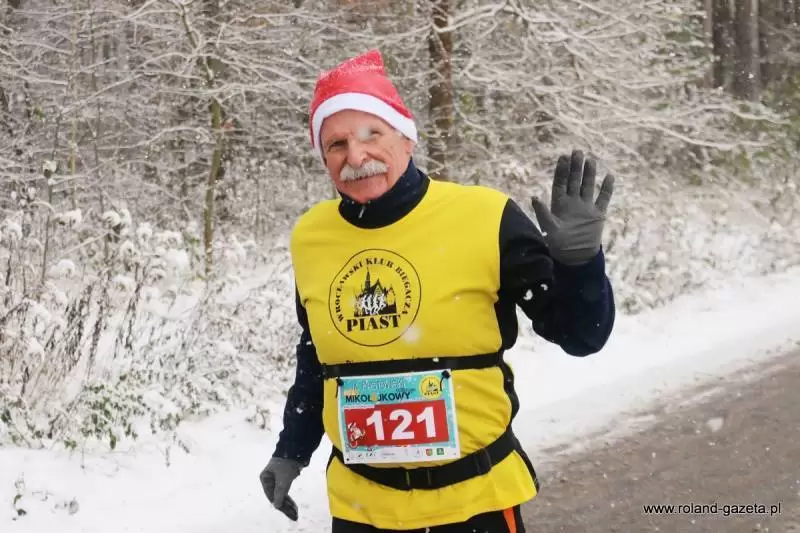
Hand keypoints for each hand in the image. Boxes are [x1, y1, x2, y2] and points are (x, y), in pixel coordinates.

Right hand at [259, 457, 301, 520]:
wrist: (296, 449)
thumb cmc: (286, 463)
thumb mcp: (283, 479)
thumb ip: (279, 492)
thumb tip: (276, 505)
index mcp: (265, 478)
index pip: (271, 495)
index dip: (279, 504)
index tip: (289, 511)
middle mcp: (269, 480)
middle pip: (276, 496)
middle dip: (285, 506)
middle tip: (295, 515)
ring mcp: (277, 479)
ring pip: (281, 495)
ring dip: (288, 504)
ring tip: (295, 512)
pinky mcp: (284, 478)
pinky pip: (286, 491)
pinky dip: (289, 498)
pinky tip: (293, 505)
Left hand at [531, 149, 614, 264]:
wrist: (575, 257)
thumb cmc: (558, 243)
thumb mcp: (548, 227)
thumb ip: (542, 212)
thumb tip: (534, 196)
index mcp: (559, 204)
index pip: (560, 183)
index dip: (561, 171)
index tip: (563, 157)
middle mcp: (572, 202)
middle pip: (574, 181)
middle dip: (575, 167)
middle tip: (577, 152)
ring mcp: (586, 207)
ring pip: (588, 186)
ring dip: (589, 173)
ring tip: (590, 160)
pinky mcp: (597, 214)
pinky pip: (603, 198)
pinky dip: (607, 188)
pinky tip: (609, 176)